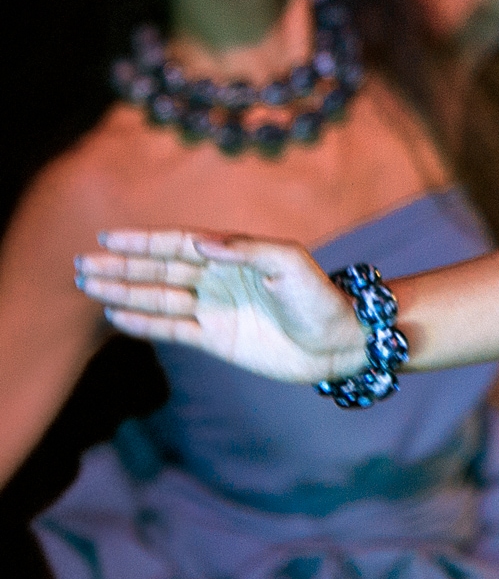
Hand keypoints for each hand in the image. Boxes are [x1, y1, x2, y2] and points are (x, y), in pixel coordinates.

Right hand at [75, 230, 365, 383]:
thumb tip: (199, 243)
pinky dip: (143, 321)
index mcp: (234, 255)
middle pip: (160, 270)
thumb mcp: (288, 263)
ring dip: (124, 291)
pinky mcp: (216, 338)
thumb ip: (244, 250)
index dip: (143, 242)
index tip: (107, 238)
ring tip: (89, 286)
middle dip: (121, 267)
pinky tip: (116, 313)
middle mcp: (219, 279)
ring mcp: (215, 309)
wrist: (337, 340)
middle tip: (80, 266)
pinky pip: (171, 327)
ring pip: (158, 297)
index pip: (179, 245)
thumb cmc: (318, 295)